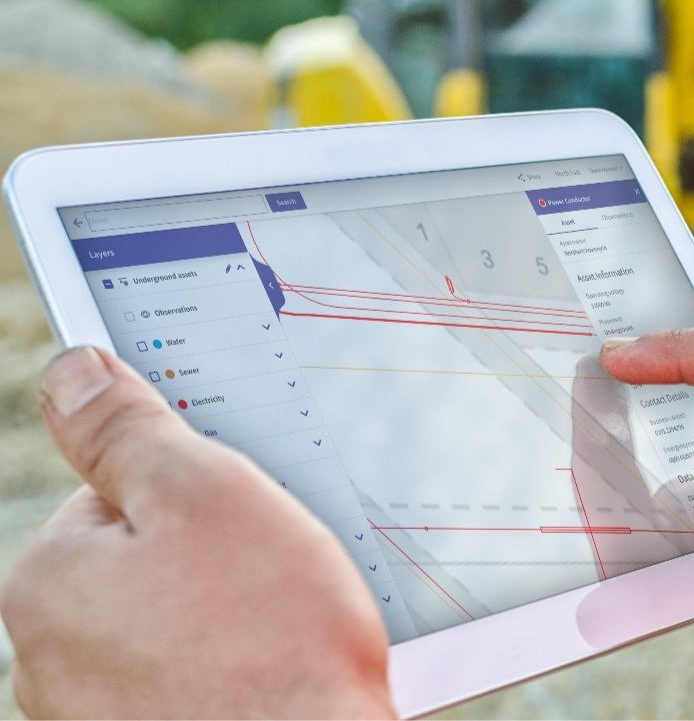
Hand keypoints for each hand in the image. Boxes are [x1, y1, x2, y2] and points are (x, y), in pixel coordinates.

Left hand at [0, 348, 394, 718]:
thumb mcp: (208, 497)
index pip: (115, 493)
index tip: (245, 517)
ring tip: (282, 635)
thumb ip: (130, 430)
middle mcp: (45, 659)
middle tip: (274, 580)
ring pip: (170, 627)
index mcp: (46, 581)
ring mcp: (93, 715)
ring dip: (224, 620)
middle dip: (209, 562)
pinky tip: (275, 676)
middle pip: (142, 565)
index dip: (196, 493)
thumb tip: (72, 372)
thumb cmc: (273, 642)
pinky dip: (230, 673)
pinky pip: (189, 682)